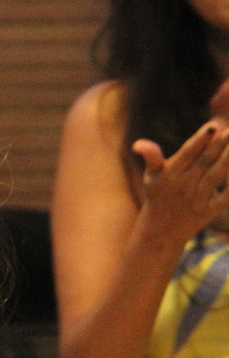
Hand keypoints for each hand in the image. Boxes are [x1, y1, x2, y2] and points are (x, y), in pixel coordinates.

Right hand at [131, 113, 228, 248]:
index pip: (187, 154)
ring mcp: (198, 198)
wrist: (162, 230)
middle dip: (219, 146)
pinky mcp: (210, 210)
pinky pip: (226, 196)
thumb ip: (151, 157)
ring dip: (228, 161)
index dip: (200, 140)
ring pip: (216, 176)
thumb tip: (138, 144)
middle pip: (204, 162)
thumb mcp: (150, 177)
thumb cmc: (159, 196)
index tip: (213, 127)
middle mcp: (184, 186)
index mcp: (170, 174)